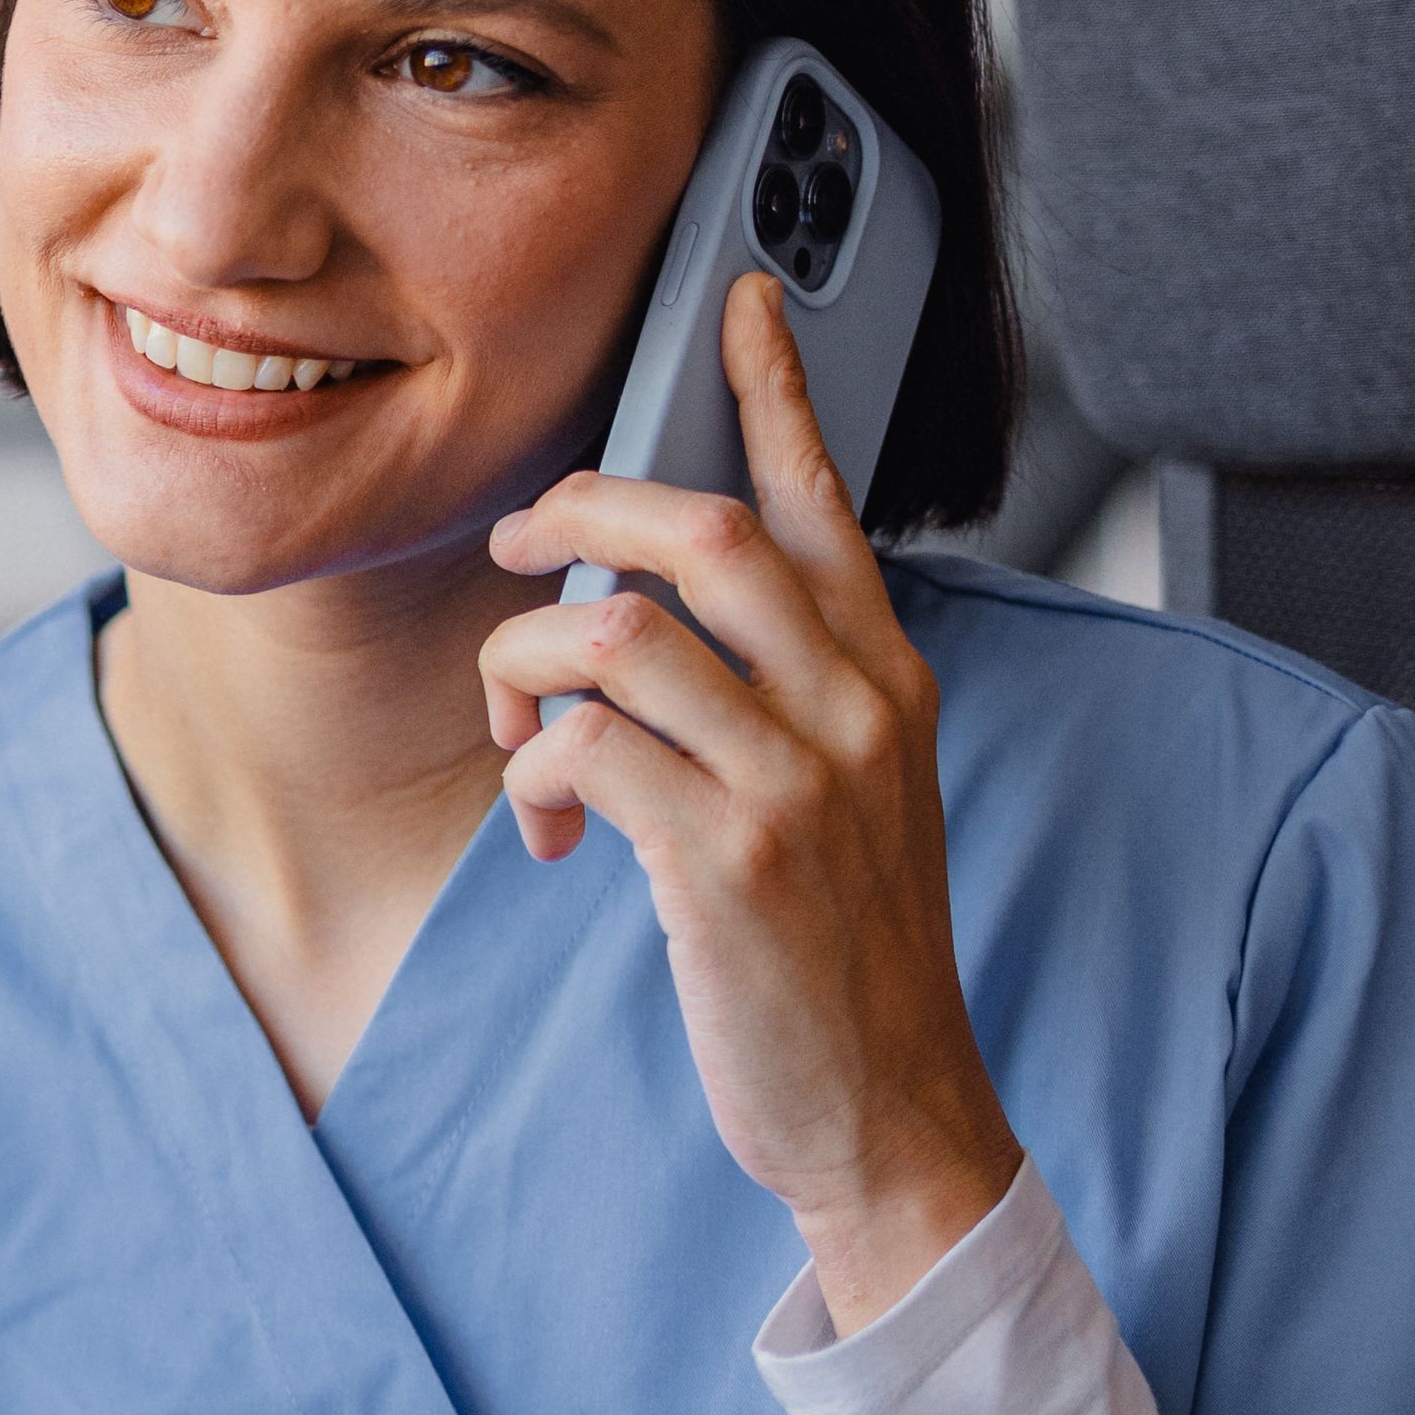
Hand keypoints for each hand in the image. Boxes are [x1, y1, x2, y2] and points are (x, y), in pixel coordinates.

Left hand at [478, 273, 1021, 1331]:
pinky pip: (583, 751)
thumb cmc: (844, 953)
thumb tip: (645, 624)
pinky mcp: (729, 860)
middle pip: (706, 532)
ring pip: (619, 637)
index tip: (735, 304)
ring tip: (523, 735)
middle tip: (523, 548)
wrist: (892, 1110)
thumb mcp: (849, 795)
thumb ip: (783, 695)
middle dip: (582, 515)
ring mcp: (797, 780)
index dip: (774, 392)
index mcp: (886, 678)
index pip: (827, 501)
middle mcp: (856, 707)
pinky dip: (532, 777)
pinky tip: (546, 835)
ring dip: (528, 669)